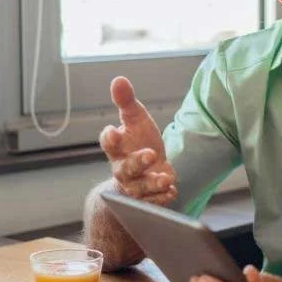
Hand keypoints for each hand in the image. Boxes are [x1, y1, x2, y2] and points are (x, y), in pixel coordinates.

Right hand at [99, 76, 176, 205]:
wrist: (145, 170)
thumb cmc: (138, 141)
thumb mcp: (136, 120)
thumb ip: (126, 102)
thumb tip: (119, 79)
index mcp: (117, 148)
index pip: (109, 143)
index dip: (110, 138)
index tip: (114, 131)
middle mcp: (123, 169)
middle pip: (124, 169)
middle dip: (137, 163)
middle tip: (151, 155)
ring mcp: (135, 185)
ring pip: (139, 188)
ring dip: (153, 184)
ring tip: (166, 178)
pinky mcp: (148, 198)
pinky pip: (153, 201)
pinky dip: (162, 198)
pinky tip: (172, 191)